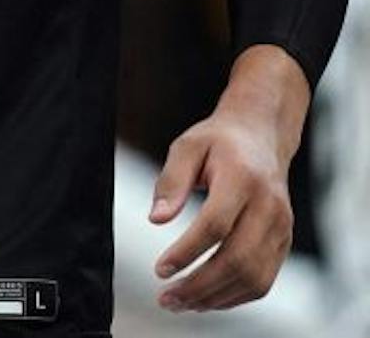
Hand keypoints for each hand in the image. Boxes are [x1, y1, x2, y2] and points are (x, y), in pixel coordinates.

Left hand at [148, 106, 295, 311]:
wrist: (261, 137)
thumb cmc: (218, 142)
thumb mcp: (186, 147)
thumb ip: (171, 182)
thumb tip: (156, 219)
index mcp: (244, 178)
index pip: (216, 224)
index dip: (187, 251)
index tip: (160, 269)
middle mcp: (269, 206)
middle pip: (238, 258)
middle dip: (200, 285)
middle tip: (166, 299)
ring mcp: (282, 227)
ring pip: (254, 277)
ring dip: (216, 297)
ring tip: (181, 304)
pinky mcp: (284, 242)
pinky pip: (264, 279)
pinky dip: (235, 296)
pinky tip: (206, 298)